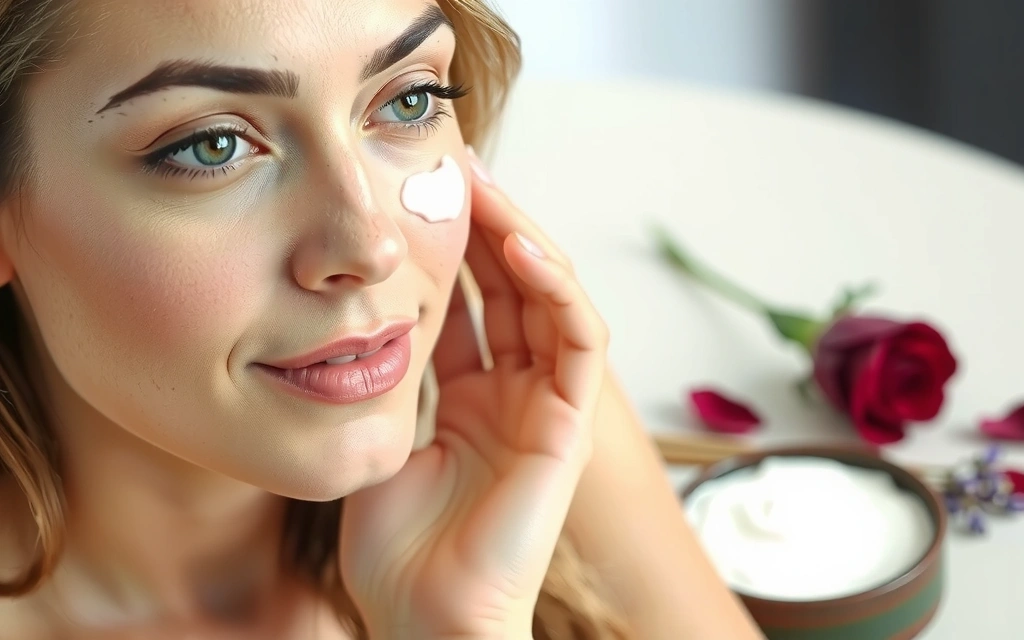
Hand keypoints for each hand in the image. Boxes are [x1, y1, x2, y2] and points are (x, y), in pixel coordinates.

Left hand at [339, 153, 608, 638]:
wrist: (424, 618)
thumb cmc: (397, 547)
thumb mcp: (385, 433)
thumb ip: (396, 372)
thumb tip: (372, 304)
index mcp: (472, 396)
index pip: (470, 302)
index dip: (451, 246)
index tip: (420, 191)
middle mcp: (514, 393)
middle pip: (510, 289)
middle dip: (486, 224)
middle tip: (454, 165)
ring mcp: (547, 408)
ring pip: (551, 301)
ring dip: (524, 240)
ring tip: (487, 189)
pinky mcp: (569, 427)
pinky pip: (578, 343)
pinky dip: (557, 290)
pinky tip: (521, 248)